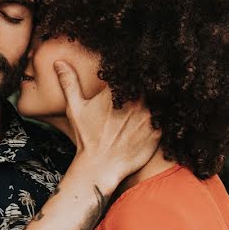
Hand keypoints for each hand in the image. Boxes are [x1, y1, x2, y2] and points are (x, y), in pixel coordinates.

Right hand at [55, 60, 159, 191]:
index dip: (136, 66)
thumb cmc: (87, 137)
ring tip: (164, 93)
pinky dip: (168, 112)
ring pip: (162, 97)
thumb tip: (59, 62)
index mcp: (117, 92)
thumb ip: (70, 83)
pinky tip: (168, 111)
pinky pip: (169, 117)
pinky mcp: (159, 132)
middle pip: (150, 81)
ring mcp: (149, 117)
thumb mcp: (75, 109)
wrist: (100, 167)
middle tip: (154, 75)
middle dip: (151, 78)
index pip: (132, 70)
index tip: (138, 64)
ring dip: (161, 94)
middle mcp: (135, 102)